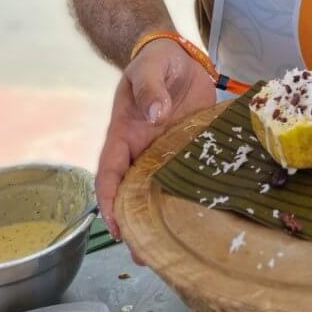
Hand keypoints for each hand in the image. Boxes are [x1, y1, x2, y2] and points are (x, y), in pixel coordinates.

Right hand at [96, 40, 216, 242]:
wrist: (179, 55)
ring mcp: (167, 152)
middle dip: (135, 224)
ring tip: (170, 252)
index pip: (109, 172)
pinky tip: (203, 216)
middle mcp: (143, 150)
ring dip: (162, 219)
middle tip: (145, 255)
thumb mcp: (149, 68)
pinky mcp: (191, 148)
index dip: (109, 200)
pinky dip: (192, 196)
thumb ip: (150, 88)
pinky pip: (189, 174)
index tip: (115, 225)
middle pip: (133, 193)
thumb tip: (155, 114)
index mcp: (124, 134)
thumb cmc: (156, 61)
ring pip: (160, 191)